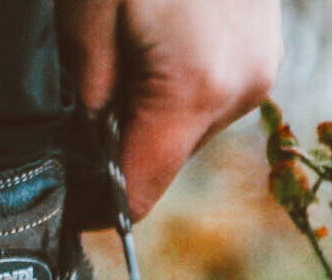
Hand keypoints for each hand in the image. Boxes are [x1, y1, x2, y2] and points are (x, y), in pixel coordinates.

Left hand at [60, 0, 282, 219]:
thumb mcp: (86, 20)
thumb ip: (88, 100)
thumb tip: (91, 151)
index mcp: (193, 91)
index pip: (142, 191)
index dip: (97, 207)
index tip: (63, 205)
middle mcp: (241, 88)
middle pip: (168, 159)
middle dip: (123, 146)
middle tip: (82, 105)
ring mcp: (263, 63)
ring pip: (192, 125)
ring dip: (154, 111)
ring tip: (123, 55)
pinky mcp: (268, 42)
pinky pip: (215, 90)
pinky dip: (180, 83)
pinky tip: (156, 40)